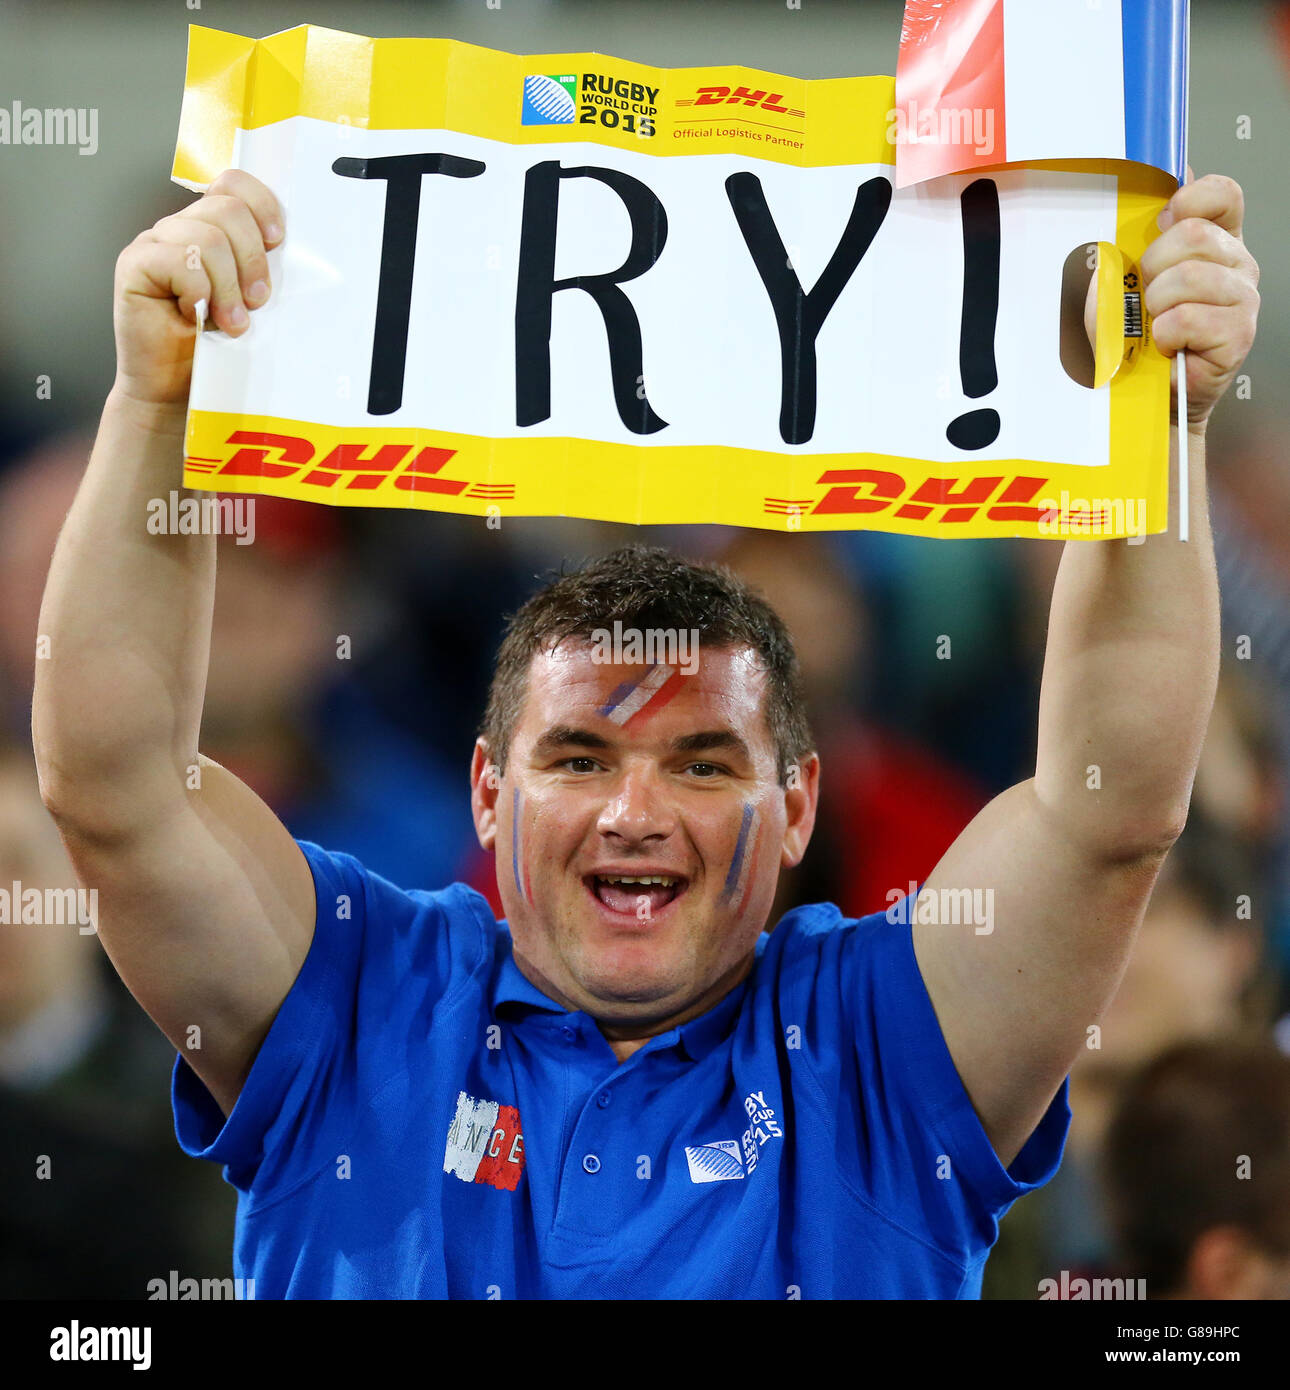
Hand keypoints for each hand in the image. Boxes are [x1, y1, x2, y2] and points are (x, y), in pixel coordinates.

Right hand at [111, 169, 283, 407]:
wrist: (179, 390)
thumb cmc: (215, 350)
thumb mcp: (249, 301)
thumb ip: (260, 269)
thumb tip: (287, 247)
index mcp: (210, 229)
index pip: (234, 184)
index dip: (262, 205)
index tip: (278, 243)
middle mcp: (180, 229)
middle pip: (228, 210)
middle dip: (252, 260)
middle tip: (256, 302)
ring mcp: (154, 244)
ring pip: (207, 238)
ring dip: (228, 286)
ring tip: (230, 322)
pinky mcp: (134, 265)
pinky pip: (179, 260)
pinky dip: (198, 292)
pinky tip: (196, 317)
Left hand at [1140, 171, 1259, 432]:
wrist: (1144, 395)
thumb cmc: (1135, 336)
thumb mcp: (1128, 278)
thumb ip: (1141, 233)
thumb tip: (1157, 178)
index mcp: (1214, 241)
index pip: (1222, 194)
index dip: (1191, 198)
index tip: (1162, 221)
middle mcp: (1235, 264)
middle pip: (1195, 234)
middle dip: (1154, 265)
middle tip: (1146, 297)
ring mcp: (1242, 298)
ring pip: (1189, 276)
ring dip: (1156, 304)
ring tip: (1155, 324)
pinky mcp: (1238, 333)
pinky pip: (1188, 317)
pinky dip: (1165, 333)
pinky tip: (1166, 345)